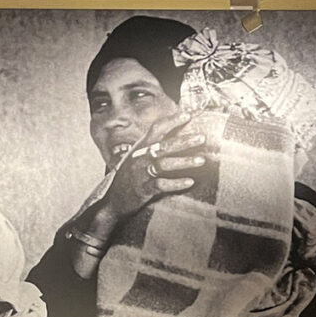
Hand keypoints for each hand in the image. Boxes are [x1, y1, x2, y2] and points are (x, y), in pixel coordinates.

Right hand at [87, 115, 209, 244]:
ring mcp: (140, 174)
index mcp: (140, 148)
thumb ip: (153, 149)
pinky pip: (161, 184)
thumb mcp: (138, 159)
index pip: (156, 129)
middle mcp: (139, 158)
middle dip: (184, 141)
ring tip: (202, 160)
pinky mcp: (143, 189)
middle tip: (202, 138)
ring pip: (164, 164)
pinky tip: (190, 182)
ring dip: (184, 161)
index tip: (187, 115)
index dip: (171, 121)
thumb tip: (175, 140)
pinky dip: (176, 183)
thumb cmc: (129, 178)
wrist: (113, 201)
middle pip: (163, 146)